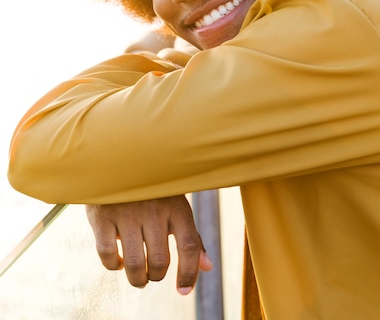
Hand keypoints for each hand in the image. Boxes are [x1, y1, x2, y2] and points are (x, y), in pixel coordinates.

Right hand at [85, 195, 211, 293]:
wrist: (118, 158)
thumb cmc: (152, 188)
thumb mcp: (175, 204)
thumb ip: (190, 235)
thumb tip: (208, 267)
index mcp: (176, 205)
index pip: (190, 246)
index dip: (189, 273)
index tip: (183, 290)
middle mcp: (154, 209)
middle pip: (160, 260)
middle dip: (157, 276)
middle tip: (153, 274)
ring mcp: (127, 212)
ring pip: (135, 264)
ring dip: (138, 279)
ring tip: (139, 276)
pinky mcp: (102, 215)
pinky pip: (107, 254)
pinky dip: (114, 266)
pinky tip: (118, 261)